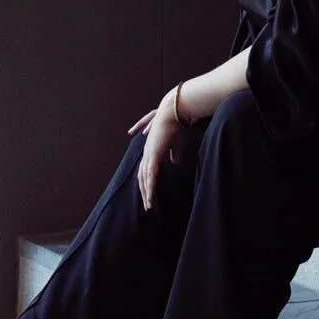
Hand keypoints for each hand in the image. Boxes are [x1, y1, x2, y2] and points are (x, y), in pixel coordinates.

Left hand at [128, 96, 181, 210]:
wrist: (173, 112)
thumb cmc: (175, 125)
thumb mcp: (176, 144)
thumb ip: (174, 153)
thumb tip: (175, 162)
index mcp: (152, 150)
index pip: (146, 170)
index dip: (148, 182)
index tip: (150, 193)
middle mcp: (147, 152)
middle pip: (142, 176)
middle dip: (144, 191)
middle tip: (148, 205)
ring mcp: (149, 154)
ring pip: (145, 178)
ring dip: (147, 193)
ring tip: (149, 205)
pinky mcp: (153, 155)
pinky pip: (151, 175)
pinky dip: (150, 187)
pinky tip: (151, 196)